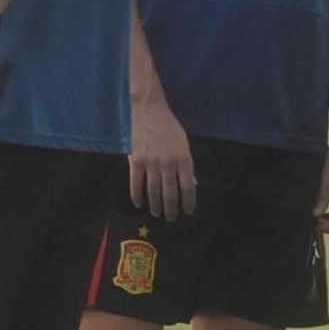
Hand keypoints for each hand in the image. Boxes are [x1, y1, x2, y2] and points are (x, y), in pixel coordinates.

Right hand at [129, 97, 195, 220]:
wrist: (149, 111)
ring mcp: (151, 163)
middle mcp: (168, 163)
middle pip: (170, 193)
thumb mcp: (184, 144)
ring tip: (157, 214)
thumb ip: (187, 165)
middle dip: (171, 209)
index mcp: (183, 158)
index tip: (187, 212)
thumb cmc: (169, 127)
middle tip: (171, 218)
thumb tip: (192, 185)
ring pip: (153, 191)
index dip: (189, 202)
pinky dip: (137, 196)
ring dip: (156, 205)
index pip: (188, 187)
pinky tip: (139, 203)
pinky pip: (136, 184)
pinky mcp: (136, 161)